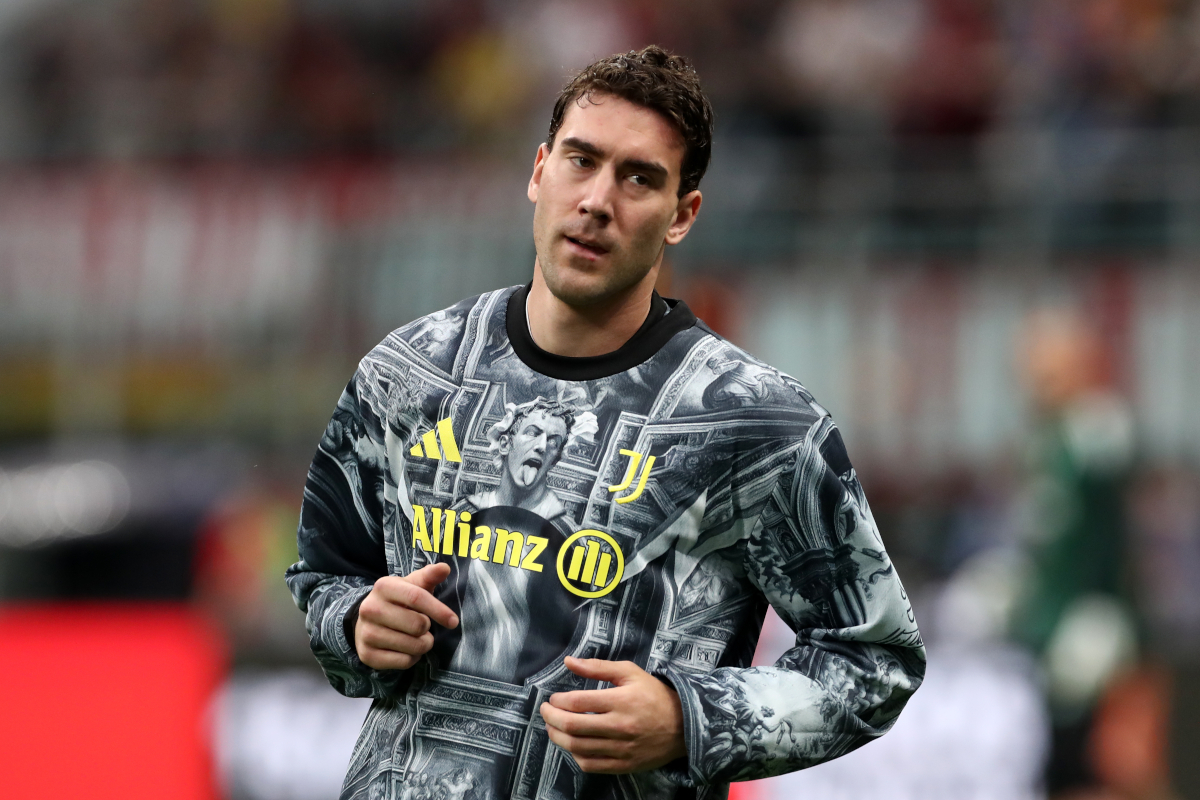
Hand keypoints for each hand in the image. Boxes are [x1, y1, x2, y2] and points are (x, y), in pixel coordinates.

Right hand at [354, 563, 458, 669]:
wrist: (366, 622)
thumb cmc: (398, 601)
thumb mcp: (411, 585)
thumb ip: (429, 576)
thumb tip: (445, 568)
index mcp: (383, 586)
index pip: (417, 597)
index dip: (438, 610)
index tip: (453, 621)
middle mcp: (370, 609)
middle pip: (417, 625)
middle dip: (428, 628)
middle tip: (424, 627)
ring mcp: (366, 633)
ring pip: (413, 646)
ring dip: (423, 644)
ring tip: (417, 638)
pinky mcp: (367, 655)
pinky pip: (404, 661)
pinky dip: (413, 657)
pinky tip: (407, 649)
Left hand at [540, 656, 686, 773]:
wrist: (684, 726)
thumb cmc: (654, 695)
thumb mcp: (630, 673)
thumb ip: (598, 667)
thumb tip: (569, 661)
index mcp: (621, 700)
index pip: (578, 703)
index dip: (558, 701)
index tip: (553, 699)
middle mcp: (620, 726)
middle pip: (572, 726)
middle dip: (551, 718)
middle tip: (545, 711)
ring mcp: (621, 749)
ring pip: (578, 747)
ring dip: (558, 737)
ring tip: (553, 727)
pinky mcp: (624, 765)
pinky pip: (591, 765)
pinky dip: (576, 756)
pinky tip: (573, 745)